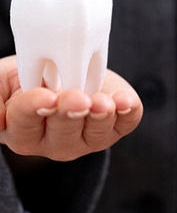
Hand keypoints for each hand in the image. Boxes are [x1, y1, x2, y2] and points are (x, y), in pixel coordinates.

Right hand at [0, 55, 142, 160]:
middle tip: (78, 98)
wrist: (67, 72)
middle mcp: (56, 140)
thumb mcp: (5, 80)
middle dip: (71, 114)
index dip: (35, 109)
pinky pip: (125, 124)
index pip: (25, 123)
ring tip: (103, 102)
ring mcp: (88, 137)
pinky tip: (126, 102)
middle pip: (64, 132)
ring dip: (101, 117)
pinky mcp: (113, 127)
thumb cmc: (33, 77)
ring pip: (96, 133)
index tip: (46, 96)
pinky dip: (128, 113)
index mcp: (25, 129)